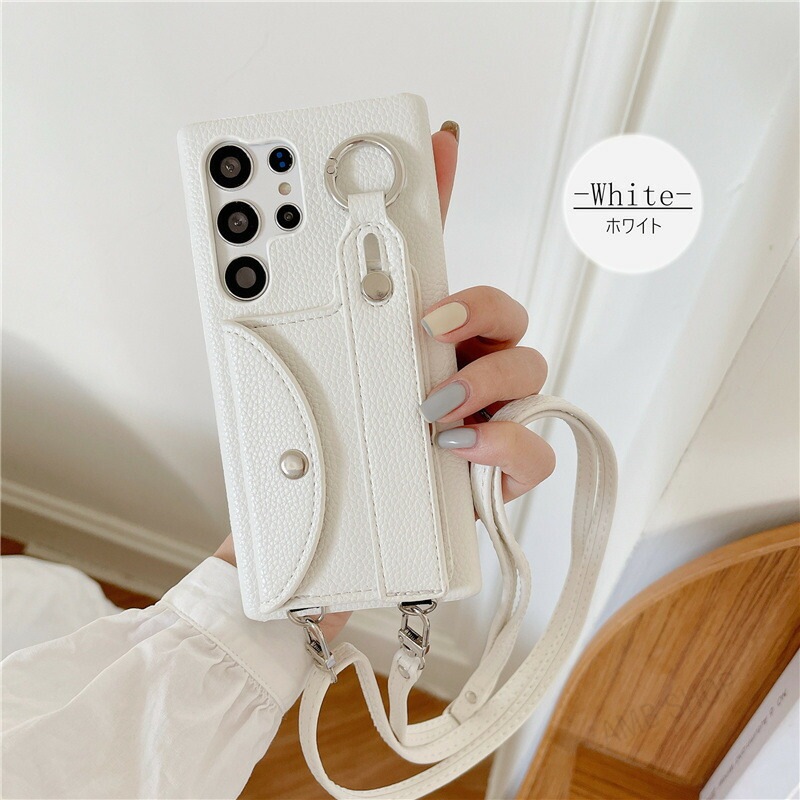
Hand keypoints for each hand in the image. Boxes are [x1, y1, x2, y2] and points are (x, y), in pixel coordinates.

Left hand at [214, 122, 554, 639]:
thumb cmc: (303, 481)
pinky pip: (535, 450)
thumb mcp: (283, 402)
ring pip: (528, 368)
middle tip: (430, 324)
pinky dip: (508, 446)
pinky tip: (465, 451)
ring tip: (436, 410)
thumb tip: (244, 286)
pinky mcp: (494, 473)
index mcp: (401, 347)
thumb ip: (278, 346)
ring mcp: (478, 420)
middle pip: (500, 309)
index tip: (433, 140)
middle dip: (478, 305)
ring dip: (489, 376)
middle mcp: (448, 374)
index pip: (429, 261)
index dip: (441, 197)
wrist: (314, 565)